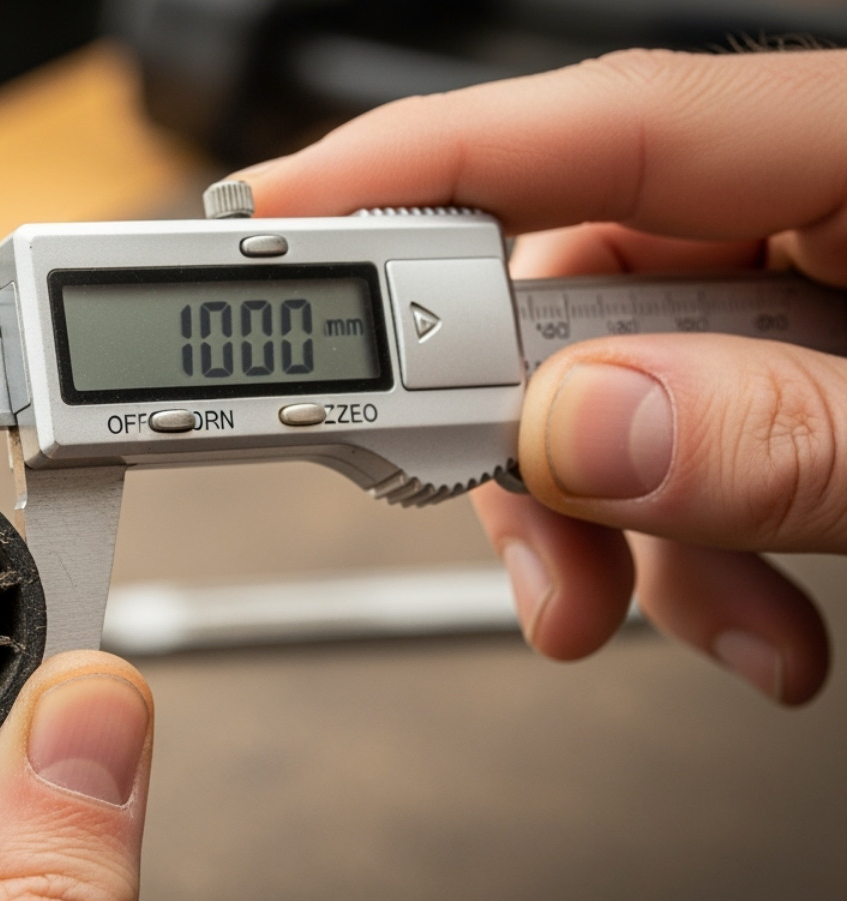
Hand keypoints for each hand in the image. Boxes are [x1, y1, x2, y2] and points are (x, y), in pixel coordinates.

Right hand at [235, 47, 846, 702]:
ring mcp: (803, 283)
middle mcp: (809, 205)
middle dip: (520, 445)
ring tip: (673, 620)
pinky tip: (740, 616)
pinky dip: (683, 542)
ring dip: (609, 528)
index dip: (407, 170)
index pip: (594, 128)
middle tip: (521, 549)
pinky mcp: (797, 358)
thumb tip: (579, 428)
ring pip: (610, 385)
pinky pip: (680, 432)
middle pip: (569, 285)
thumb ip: (779, 439)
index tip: (261, 229)